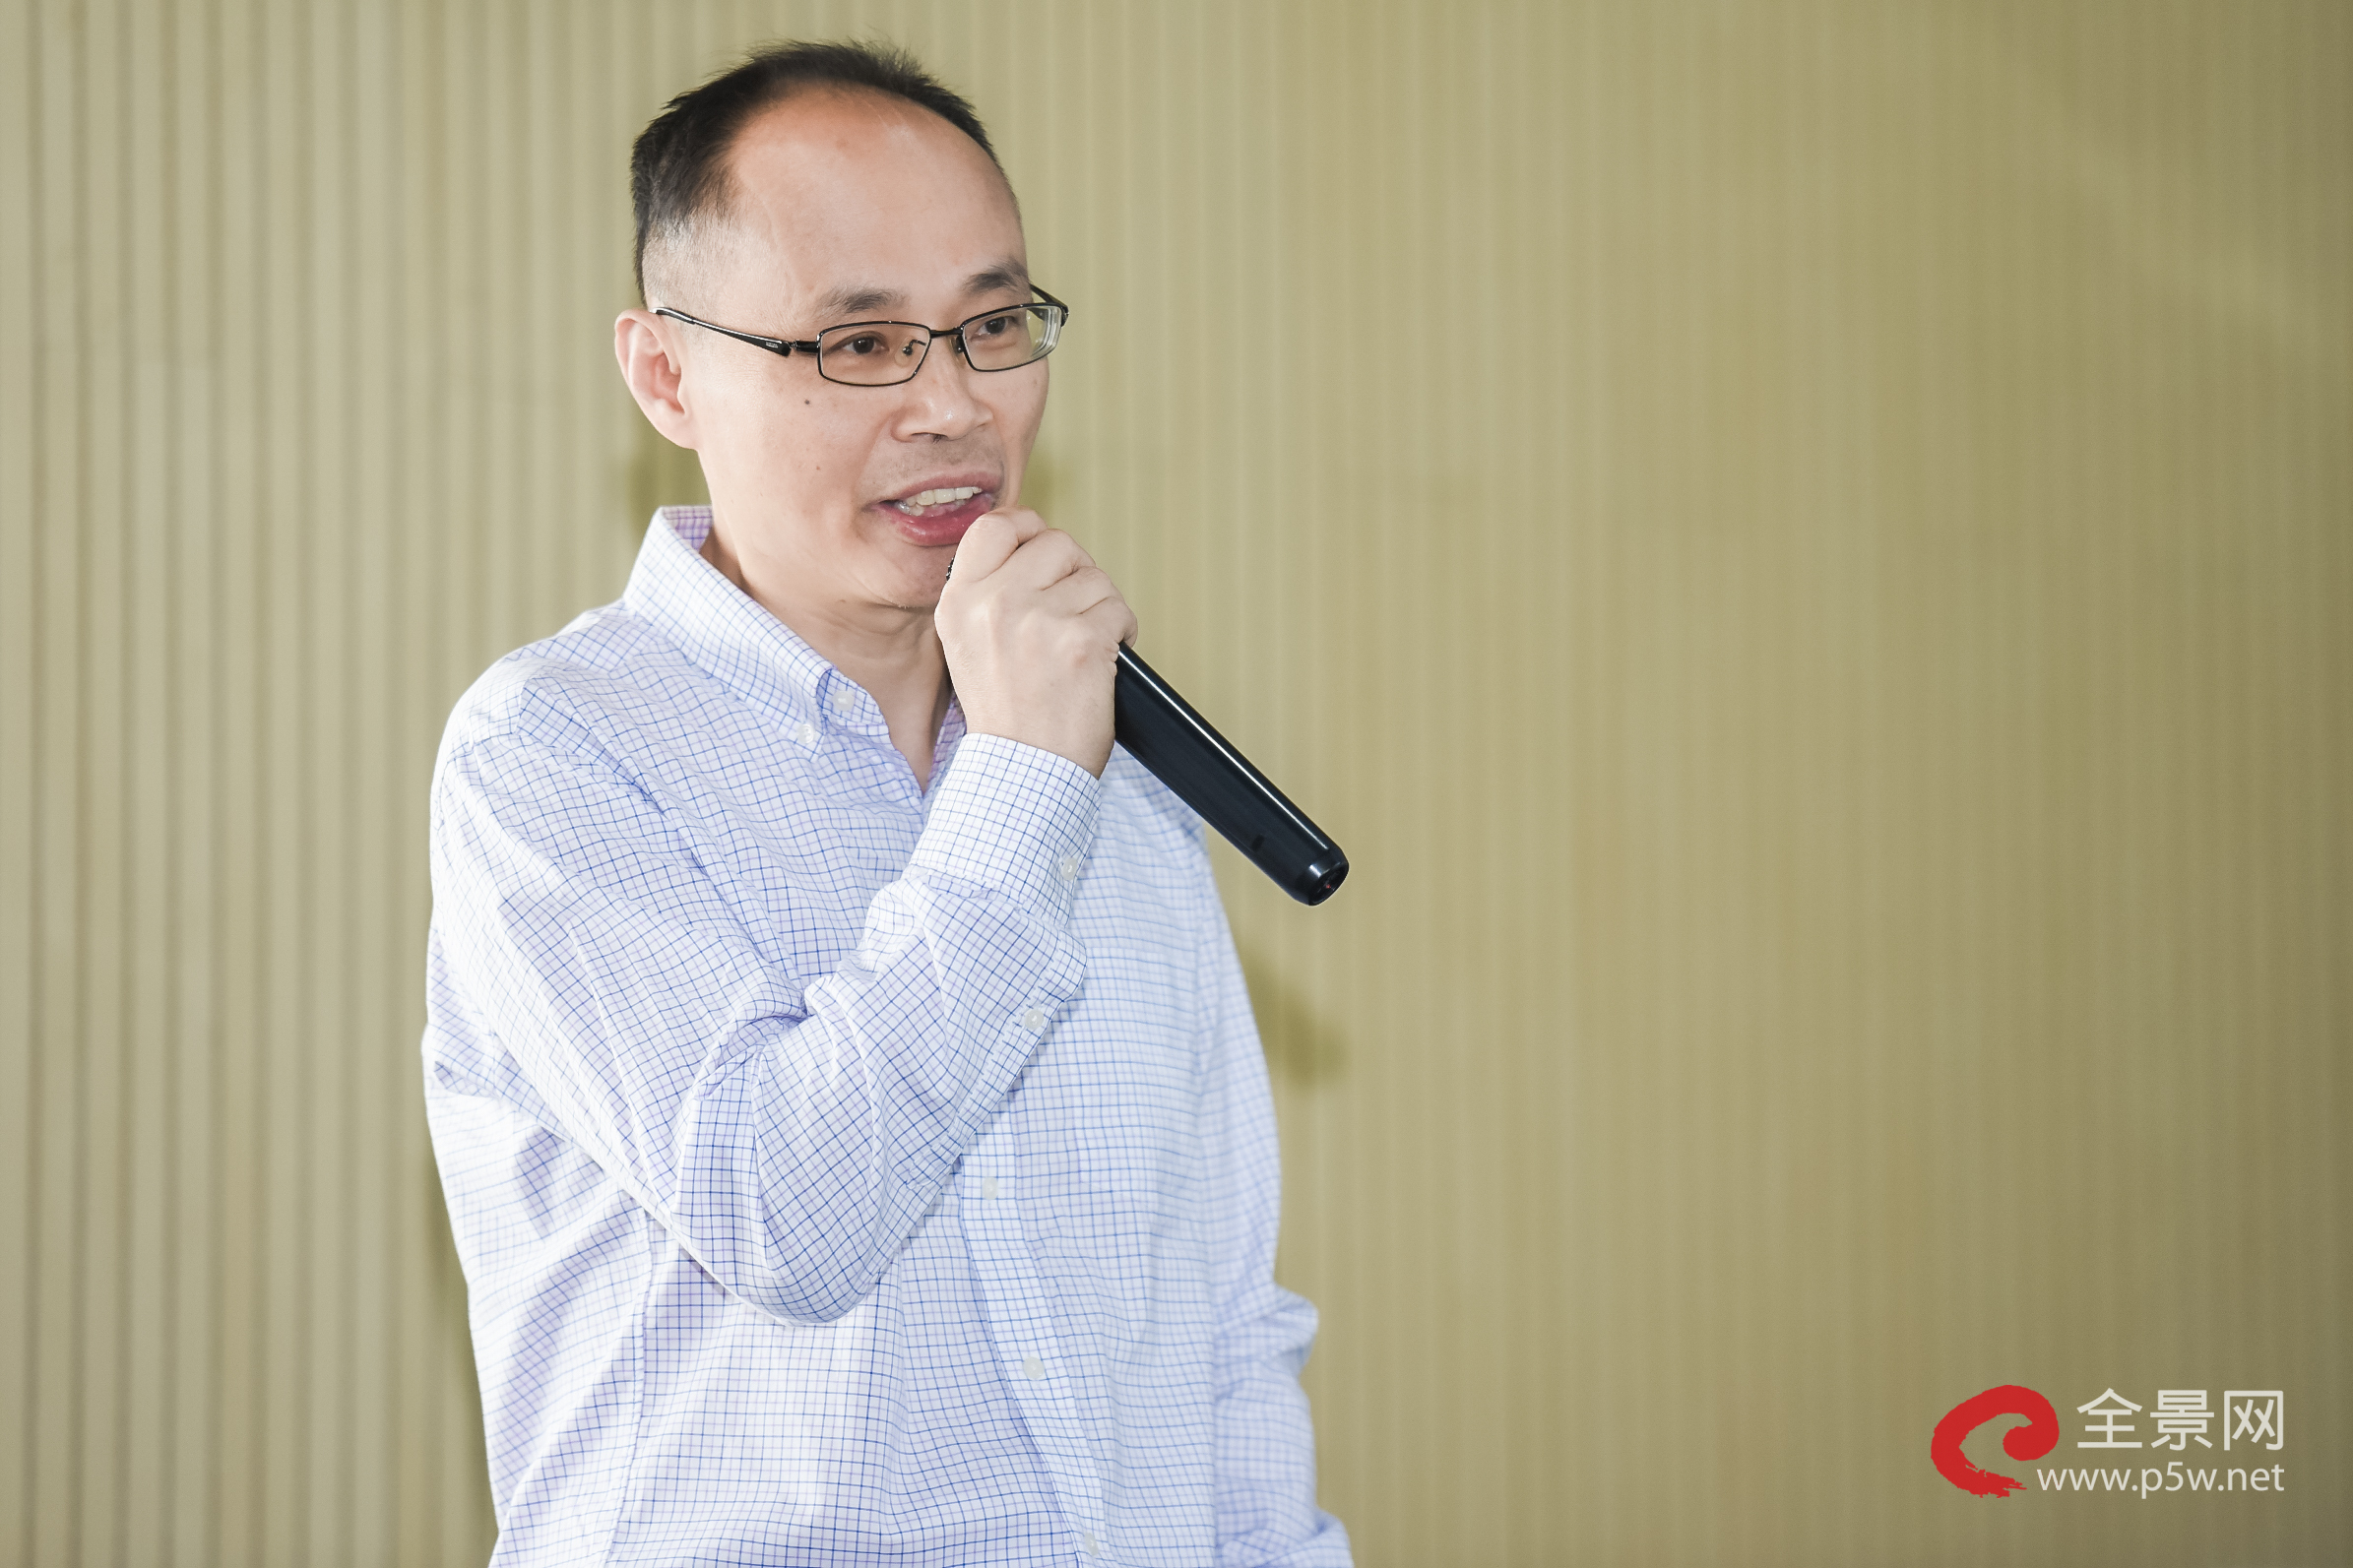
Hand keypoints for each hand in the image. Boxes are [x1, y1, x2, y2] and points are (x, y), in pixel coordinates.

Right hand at [936, 510, 1138, 777]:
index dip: (1029, 529)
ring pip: (1094, 577)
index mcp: (959, 601)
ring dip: (1101, 608)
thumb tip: (1033, 548)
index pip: (995, 525)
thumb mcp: (968, 645)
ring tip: (1084, 646)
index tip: (1045, 551)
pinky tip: (1104, 660)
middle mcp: (994, 603)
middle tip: (1073, 612)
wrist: (1023, 771)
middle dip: (1076, 573)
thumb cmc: (1007, 716)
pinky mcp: (1081, 641)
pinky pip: (1119, 610)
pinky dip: (1123, 633)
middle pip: (1056, 543)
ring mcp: (1038, 619)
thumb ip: (990, 594)